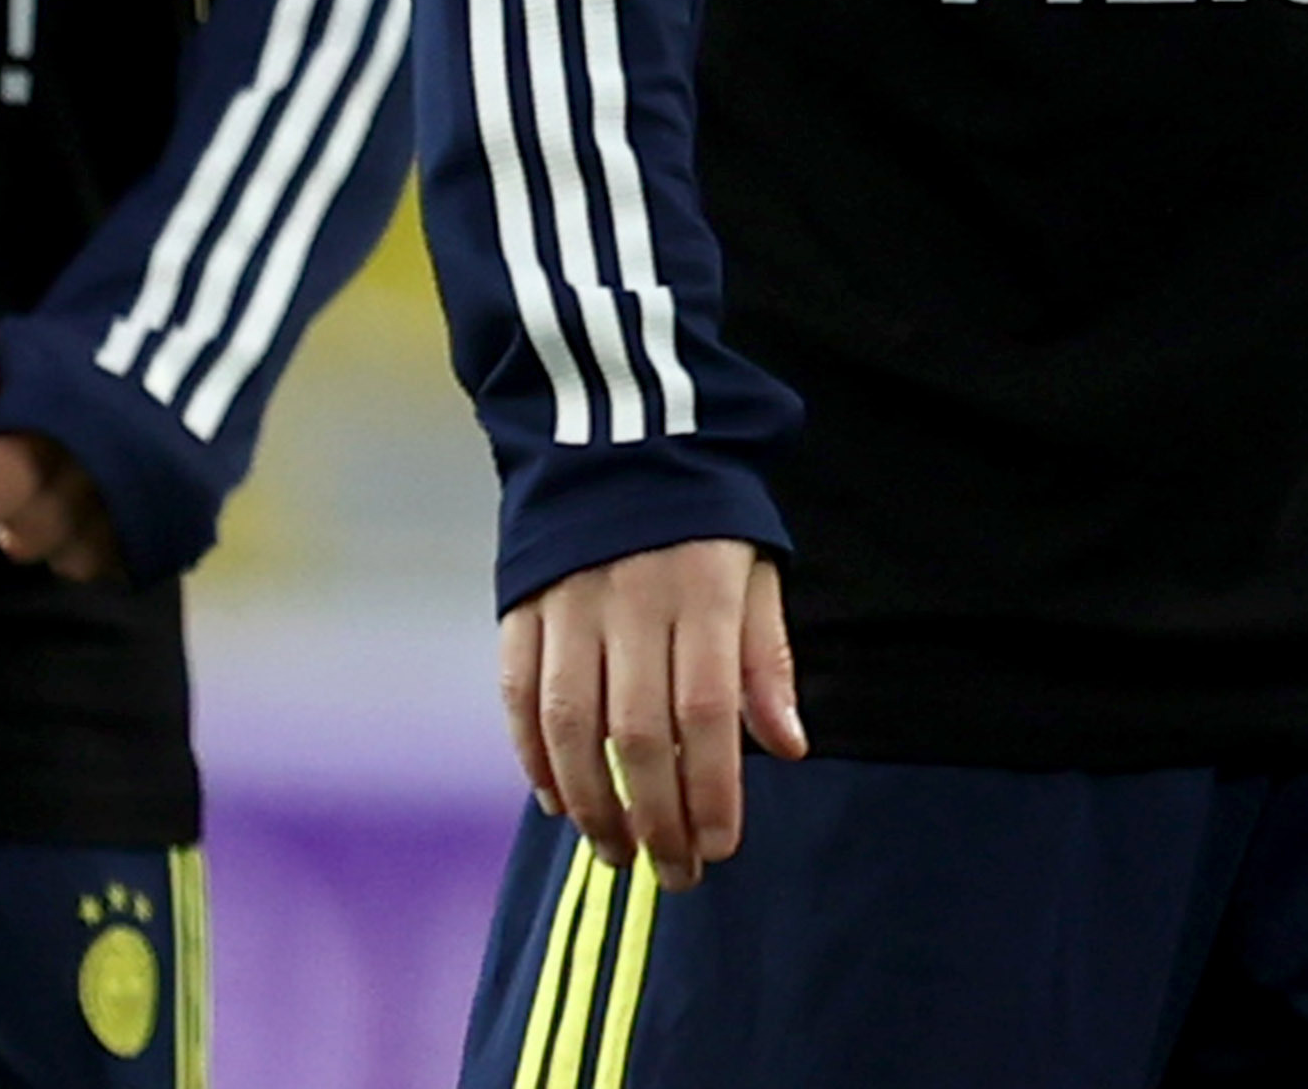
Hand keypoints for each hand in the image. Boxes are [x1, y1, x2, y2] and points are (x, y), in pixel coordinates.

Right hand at [500, 540, 802, 890]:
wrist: (617, 434)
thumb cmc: (702, 522)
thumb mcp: (755, 571)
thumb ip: (767, 659)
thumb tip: (788, 747)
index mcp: (702, 589)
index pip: (706, 709)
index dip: (711, 788)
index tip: (720, 848)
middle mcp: (632, 598)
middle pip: (638, 731)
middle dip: (656, 816)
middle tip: (673, 872)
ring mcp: (568, 601)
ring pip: (571, 723)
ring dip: (592, 802)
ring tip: (617, 852)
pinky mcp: (520, 605)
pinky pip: (519, 695)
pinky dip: (534, 757)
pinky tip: (559, 802)